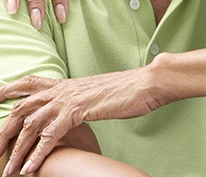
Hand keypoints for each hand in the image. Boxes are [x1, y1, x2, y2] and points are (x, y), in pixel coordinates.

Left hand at [0, 69, 166, 175]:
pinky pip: (50, 134)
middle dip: (4, 129)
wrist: (147, 82)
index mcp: (69, 83)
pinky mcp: (79, 110)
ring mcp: (71, 98)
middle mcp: (65, 88)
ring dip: (17, 149)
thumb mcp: (99, 93)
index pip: (32, 83)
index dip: (11, 89)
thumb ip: (82, 100)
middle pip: (23, 106)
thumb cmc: (129, 89)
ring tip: (10, 169)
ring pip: (31, 123)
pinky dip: (37, 153)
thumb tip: (77, 109)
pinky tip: (30, 168)